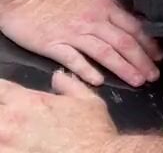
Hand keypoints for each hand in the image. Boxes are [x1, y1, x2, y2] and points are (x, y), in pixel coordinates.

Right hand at [0, 0, 161, 86]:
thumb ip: (111, 2)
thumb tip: (130, 13)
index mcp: (105, 7)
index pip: (134, 27)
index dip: (149, 43)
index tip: (159, 56)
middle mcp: (94, 21)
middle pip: (125, 42)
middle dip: (143, 60)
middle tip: (154, 74)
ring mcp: (74, 34)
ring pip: (105, 53)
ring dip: (124, 68)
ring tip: (138, 80)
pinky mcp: (54, 45)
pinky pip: (74, 60)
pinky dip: (87, 70)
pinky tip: (99, 81)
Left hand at [0, 71, 118, 152]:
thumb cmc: (94, 131)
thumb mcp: (88, 101)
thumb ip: (69, 85)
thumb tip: (58, 75)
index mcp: (28, 102)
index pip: (0, 88)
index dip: (1, 92)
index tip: (6, 98)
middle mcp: (11, 122)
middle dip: (2, 112)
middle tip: (12, 121)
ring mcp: (7, 145)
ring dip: (2, 135)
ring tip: (11, 138)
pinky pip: (0, 151)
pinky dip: (6, 149)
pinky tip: (15, 149)